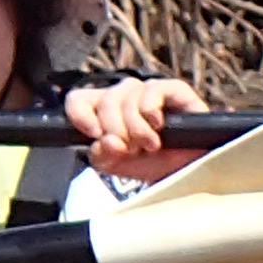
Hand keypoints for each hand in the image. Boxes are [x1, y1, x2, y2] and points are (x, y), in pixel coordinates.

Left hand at [65, 72, 202, 180]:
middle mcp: (123, 96)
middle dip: (117, 131)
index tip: (96, 135)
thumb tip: (106, 141)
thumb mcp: (116, 165)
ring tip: (150, 145)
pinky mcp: (174, 89)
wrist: (184, 172)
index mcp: (103, 110)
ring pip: (127, 98)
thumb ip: (101, 155)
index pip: (77, 98)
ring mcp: (147, 91)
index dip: (80, 114)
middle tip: (132, 149)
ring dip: (137, 128)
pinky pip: (152, 90)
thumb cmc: (150, 164)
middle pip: (105, 101)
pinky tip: (158, 125)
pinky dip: (151, 110)